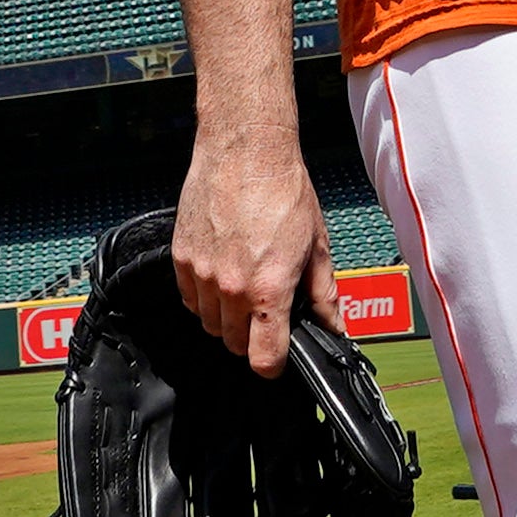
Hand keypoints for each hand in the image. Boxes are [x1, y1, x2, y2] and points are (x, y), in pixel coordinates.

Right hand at [174, 128, 336, 376]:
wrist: (245, 151)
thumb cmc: (283, 190)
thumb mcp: (316, 245)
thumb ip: (323, 294)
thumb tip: (334, 325)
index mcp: (269, 289)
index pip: (262, 358)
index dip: (273, 365)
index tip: (278, 356)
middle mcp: (230, 287)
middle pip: (234, 344)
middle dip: (253, 337)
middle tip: (267, 311)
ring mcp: (202, 274)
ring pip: (209, 324)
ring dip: (227, 318)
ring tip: (246, 287)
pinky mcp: (182, 258)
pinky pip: (190, 298)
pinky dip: (205, 298)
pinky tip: (224, 275)